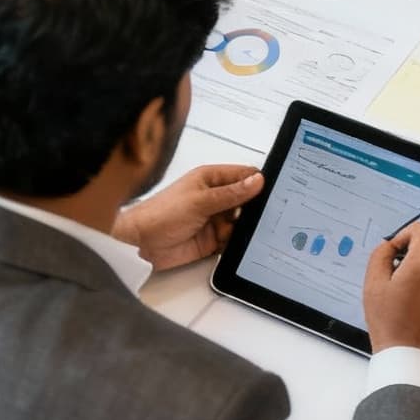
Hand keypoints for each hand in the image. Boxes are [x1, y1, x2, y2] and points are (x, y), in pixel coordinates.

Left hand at [114, 162, 262, 271]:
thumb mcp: (200, 201)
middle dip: (258, 206)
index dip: (260, 180)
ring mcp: (215, 219)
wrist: (140, 243)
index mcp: (211, 178)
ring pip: (242, 221)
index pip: (244, 175)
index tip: (279, 188)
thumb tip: (258, 180)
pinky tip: (250, 244)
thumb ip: (231, 193)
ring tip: (263, 230)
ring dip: (249, 226)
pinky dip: (240, 242)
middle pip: (247, 200)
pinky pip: (234, 240)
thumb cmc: (162, 213)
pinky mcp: (214, 240)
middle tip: (276, 212)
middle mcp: (216, 197)